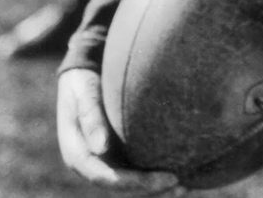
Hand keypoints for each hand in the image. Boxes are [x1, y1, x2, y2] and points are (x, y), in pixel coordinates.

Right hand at [56, 68, 183, 195]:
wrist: (81, 75)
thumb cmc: (82, 83)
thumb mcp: (84, 95)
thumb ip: (91, 118)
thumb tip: (100, 148)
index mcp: (77, 154)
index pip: (107, 177)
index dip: (136, 182)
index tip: (166, 178)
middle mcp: (91, 162)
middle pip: (121, 184)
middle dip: (150, 186)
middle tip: (181, 182)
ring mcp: (104, 158)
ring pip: (130, 179)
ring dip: (154, 184)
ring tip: (185, 183)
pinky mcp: (116, 151)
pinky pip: (135, 166)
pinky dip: (153, 171)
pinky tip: (179, 169)